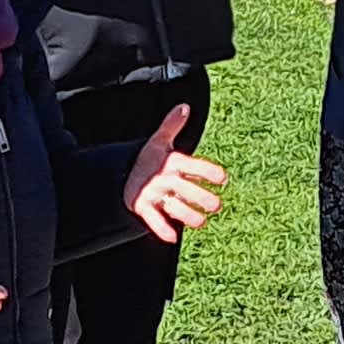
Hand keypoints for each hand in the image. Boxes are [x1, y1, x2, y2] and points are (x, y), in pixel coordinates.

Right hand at [125, 104, 227, 242]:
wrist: (119, 174)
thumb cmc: (149, 160)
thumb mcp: (159, 142)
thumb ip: (173, 126)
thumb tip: (184, 106)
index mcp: (172, 162)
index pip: (193, 165)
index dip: (208, 171)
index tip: (224, 178)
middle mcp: (164, 178)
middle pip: (185, 189)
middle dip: (202, 198)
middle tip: (217, 206)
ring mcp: (153, 194)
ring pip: (173, 206)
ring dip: (188, 216)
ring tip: (202, 222)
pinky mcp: (143, 207)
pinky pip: (153, 220)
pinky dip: (161, 229)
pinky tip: (172, 238)